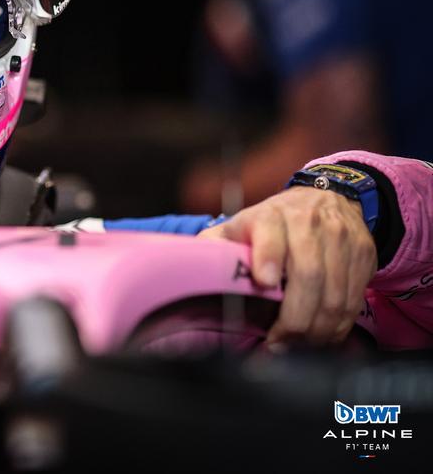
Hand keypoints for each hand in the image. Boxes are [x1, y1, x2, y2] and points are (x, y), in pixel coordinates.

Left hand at [199, 186, 376, 348]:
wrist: (326, 199)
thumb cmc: (271, 223)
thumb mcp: (238, 226)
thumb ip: (214, 247)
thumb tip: (181, 272)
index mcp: (270, 216)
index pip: (270, 234)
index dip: (268, 257)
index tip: (263, 282)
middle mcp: (309, 224)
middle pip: (308, 275)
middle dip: (294, 318)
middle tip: (279, 343)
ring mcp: (340, 239)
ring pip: (335, 294)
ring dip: (316, 330)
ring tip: (297, 347)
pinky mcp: (363, 255)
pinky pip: (353, 299)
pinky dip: (338, 326)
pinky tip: (320, 337)